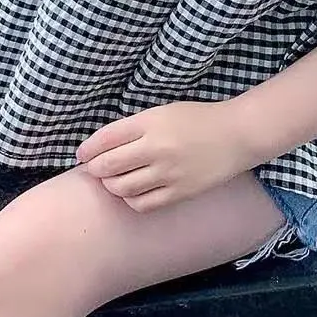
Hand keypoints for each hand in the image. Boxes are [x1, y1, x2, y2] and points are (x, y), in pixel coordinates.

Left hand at [75, 101, 253, 212]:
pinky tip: (131, 192)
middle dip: (95, 168)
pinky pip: (143, 204)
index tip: (81, 154)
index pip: (106, 138)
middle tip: (94, 168)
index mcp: (150, 122)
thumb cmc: (196, 119)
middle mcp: (156, 148)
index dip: (88, 148)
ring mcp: (168, 173)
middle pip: (109, 165)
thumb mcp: (162, 112)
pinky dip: (130, 199)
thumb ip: (134, 127)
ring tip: (112, 180)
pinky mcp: (179, 193)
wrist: (235, 135)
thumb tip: (103, 146)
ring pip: (122, 187)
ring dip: (110, 185)